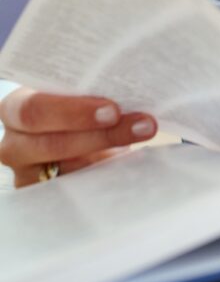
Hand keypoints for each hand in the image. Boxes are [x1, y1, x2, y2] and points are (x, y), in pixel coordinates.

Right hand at [0, 87, 157, 186]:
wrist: (68, 130)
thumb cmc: (73, 102)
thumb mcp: (74, 91)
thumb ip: (91, 87)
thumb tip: (137, 84)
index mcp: (15, 108)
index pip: (34, 109)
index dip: (73, 111)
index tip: (113, 109)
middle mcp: (14, 143)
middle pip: (51, 144)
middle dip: (99, 136)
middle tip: (141, 125)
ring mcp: (26, 174)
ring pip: (66, 171)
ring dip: (111, 155)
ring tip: (144, 139)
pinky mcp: (43, 197)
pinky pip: (73, 191)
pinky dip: (104, 177)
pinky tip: (130, 164)